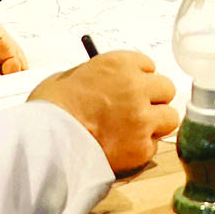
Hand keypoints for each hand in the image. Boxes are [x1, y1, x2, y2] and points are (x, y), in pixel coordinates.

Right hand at [31, 51, 180, 170]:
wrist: (45, 142)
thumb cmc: (49, 108)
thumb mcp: (70, 76)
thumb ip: (97, 76)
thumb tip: (105, 82)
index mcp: (119, 64)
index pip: (148, 65)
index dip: (138, 78)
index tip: (130, 87)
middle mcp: (137, 87)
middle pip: (166, 89)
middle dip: (152, 99)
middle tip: (135, 110)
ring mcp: (143, 118)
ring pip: (169, 117)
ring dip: (154, 124)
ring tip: (131, 132)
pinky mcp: (142, 148)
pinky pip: (153, 145)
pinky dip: (140, 148)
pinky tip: (120, 149)